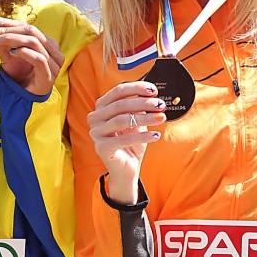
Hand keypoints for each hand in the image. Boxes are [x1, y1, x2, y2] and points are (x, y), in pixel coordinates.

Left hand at [0, 16, 64, 96]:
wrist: (25, 98)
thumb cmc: (21, 76)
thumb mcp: (9, 55)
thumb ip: (0, 42)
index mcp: (46, 42)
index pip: (25, 26)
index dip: (6, 22)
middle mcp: (53, 49)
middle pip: (30, 31)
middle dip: (6, 29)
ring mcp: (54, 62)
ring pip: (33, 42)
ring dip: (11, 38)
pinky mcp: (49, 74)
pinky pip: (38, 58)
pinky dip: (24, 52)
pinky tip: (12, 52)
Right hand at [85, 81, 166, 204]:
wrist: (127, 167)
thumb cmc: (132, 142)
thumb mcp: (137, 121)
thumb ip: (140, 108)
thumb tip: (151, 96)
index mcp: (102, 107)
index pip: (118, 91)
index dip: (136, 88)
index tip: (153, 90)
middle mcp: (95, 117)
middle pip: (120, 104)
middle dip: (143, 103)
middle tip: (160, 105)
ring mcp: (96, 133)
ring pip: (122, 120)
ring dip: (145, 118)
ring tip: (161, 118)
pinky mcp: (101, 147)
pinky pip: (123, 139)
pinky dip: (142, 136)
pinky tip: (156, 135)